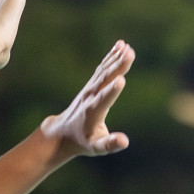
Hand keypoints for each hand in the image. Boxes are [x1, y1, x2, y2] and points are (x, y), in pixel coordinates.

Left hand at [40, 40, 134, 156]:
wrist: (63, 132)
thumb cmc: (83, 141)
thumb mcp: (95, 148)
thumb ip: (109, 144)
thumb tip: (125, 141)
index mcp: (93, 113)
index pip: (103, 100)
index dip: (112, 91)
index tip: (122, 80)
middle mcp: (91, 97)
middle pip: (105, 80)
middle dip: (117, 67)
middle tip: (130, 54)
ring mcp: (90, 88)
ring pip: (104, 71)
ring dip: (116, 58)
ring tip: (127, 48)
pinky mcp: (92, 84)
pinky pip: (102, 68)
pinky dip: (111, 56)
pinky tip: (121, 45)